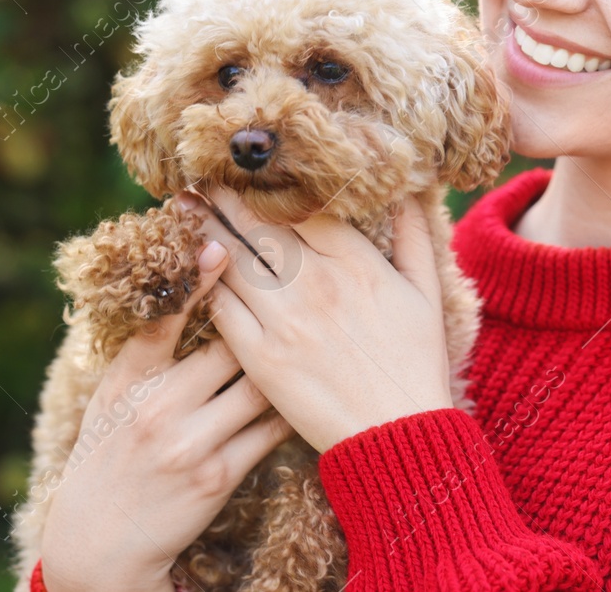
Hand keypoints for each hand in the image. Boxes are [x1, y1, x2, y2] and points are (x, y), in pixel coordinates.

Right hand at [39, 236, 295, 591]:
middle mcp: (159, 407)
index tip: (219, 244)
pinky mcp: (218, 477)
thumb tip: (186, 287)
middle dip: (265, 318)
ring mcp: (191, 444)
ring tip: (313, 340)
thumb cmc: (108, 454)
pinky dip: (290, 408)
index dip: (195, 279)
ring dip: (287, 364)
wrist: (98, 542)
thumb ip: (147, 346)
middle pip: (230, 344)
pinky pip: (269, 430)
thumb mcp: (113, 394)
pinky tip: (308, 392)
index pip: (165, 317)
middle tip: (297, 294)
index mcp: (131, 379)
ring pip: (259, 384)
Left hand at [190, 186, 454, 452]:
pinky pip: (223, 308)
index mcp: (357, 263)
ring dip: (207, 231)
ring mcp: (286, 319)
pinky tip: (192, 269)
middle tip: (201, 179)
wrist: (398, 436)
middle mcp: (318, 282)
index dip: (273, 188)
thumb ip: (415, 238)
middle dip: (228, 199)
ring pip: (234, 260)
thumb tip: (412, 192)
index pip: (304, 208)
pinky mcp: (262, 357)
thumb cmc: (417, 365)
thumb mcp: (426, 294)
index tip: (252, 174)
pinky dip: (205, 284)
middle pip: (260, 226)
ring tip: (185, 209)